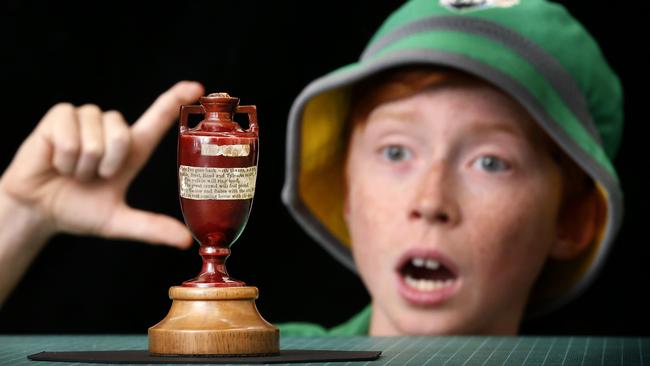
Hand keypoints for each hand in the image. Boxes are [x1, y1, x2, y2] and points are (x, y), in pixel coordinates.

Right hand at [0, 81, 203, 247]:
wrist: (39, 210)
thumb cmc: (79, 210)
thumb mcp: (118, 221)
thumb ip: (151, 227)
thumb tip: (185, 241)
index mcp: (132, 147)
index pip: (160, 116)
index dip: (177, 98)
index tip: (198, 87)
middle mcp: (113, 128)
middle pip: (122, 135)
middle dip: (104, 165)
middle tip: (90, 177)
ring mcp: (87, 118)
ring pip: (95, 137)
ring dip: (81, 164)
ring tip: (71, 170)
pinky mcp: (60, 114)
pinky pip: (70, 134)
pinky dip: (63, 157)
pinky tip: (56, 161)